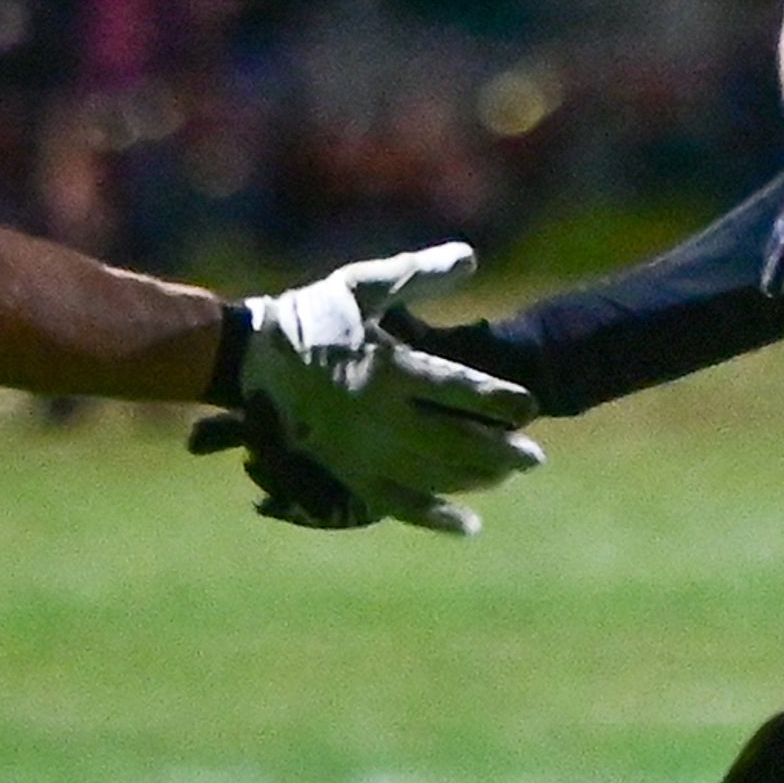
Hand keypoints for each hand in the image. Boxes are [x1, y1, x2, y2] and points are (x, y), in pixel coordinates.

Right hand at [202, 245, 542, 535]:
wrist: (248, 357)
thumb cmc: (310, 315)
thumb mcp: (360, 284)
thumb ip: (417, 273)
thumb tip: (470, 257)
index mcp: (387, 368)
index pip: (459, 389)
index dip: (499, 401)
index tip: (530, 409)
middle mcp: (379, 416)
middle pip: (455, 439)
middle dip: (500, 450)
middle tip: (535, 457)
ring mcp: (362, 450)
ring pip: (432, 473)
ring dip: (475, 478)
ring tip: (507, 476)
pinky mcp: (345, 472)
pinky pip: (396, 503)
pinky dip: (434, 516)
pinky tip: (467, 525)